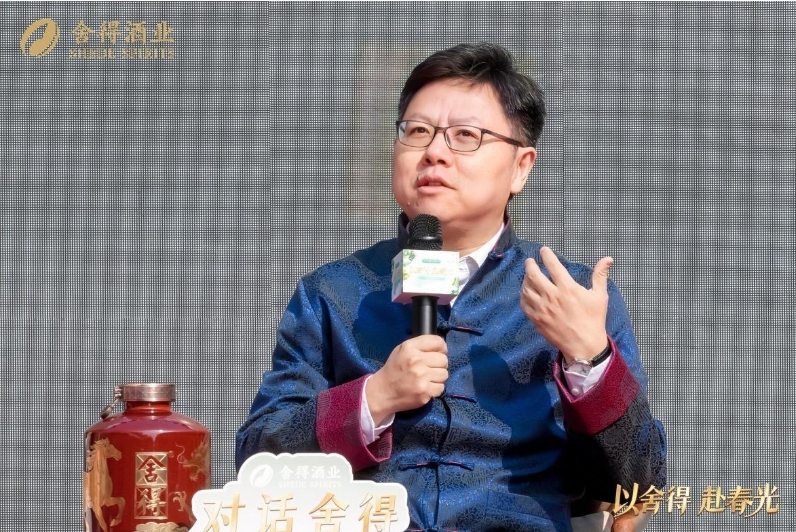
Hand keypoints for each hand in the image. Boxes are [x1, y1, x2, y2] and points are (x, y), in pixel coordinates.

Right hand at [366, 335, 447, 424]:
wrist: (383, 392)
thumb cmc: (394, 369)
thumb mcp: (401, 350)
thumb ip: (420, 345)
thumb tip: (441, 347)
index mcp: (410, 347)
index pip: (438, 342)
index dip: (441, 349)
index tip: (437, 354)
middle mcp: (416, 360)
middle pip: (444, 360)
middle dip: (439, 365)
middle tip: (429, 369)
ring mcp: (421, 377)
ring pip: (444, 374)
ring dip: (438, 378)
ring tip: (426, 379)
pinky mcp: (424, 392)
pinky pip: (441, 388)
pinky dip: (435, 389)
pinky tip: (425, 388)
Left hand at [520, 246, 612, 362]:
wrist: (584, 345)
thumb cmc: (594, 320)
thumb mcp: (600, 296)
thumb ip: (600, 275)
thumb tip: (608, 259)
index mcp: (568, 288)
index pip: (552, 265)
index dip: (546, 255)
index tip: (543, 250)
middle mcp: (552, 296)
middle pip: (533, 274)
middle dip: (530, 265)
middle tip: (530, 261)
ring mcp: (542, 308)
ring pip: (526, 288)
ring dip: (525, 279)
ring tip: (528, 275)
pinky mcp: (536, 319)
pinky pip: (524, 304)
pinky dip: (523, 295)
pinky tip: (526, 292)